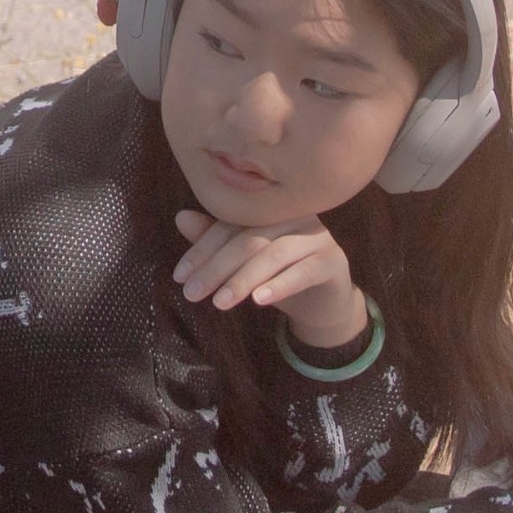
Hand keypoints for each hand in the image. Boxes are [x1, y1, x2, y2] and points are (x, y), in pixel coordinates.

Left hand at [171, 208, 370, 356]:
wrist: (324, 302)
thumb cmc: (279, 275)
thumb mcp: (244, 262)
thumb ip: (217, 239)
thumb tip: (180, 217)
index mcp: (269, 209)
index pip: (229, 225)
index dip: (202, 249)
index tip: (179, 276)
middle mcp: (293, 216)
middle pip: (248, 239)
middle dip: (216, 268)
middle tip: (192, 294)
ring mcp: (317, 236)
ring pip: (273, 255)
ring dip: (242, 280)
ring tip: (219, 303)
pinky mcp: (333, 262)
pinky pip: (304, 272)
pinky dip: (279, 286)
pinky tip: (258, 301)